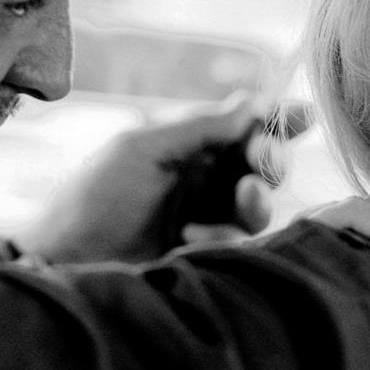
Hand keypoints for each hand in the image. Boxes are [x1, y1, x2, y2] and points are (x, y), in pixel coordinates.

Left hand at [14, 94, 308, 262]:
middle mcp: (198, 178)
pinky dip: (228, 236)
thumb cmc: (94, 200)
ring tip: (244, 201)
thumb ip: (201, 127)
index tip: (304, 116)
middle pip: (257, 163)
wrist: (65, 268)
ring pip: (256, 204)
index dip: (274, 119)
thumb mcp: (144, 150)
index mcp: (183, 145)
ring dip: (258, 199)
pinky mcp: (204, 256)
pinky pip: (238, 242)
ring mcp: (203, 218)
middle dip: (270, 159)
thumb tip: (251, 102)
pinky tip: (196, 239)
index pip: (239, 125)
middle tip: (265, 164)